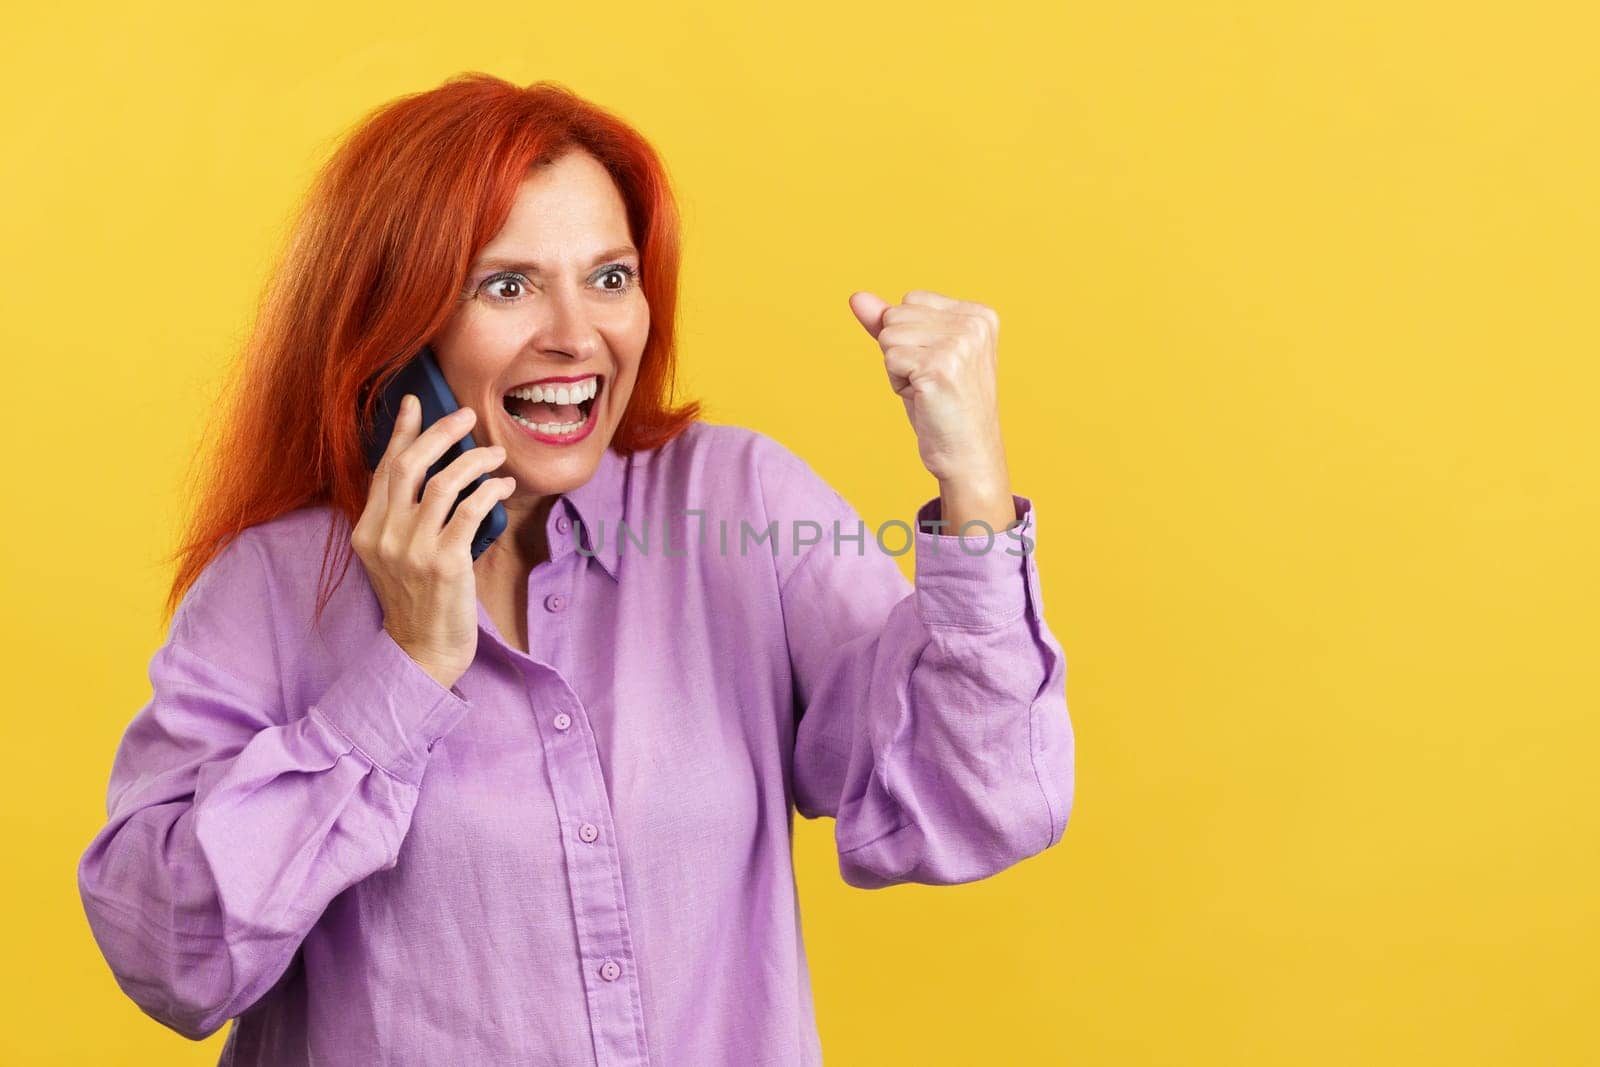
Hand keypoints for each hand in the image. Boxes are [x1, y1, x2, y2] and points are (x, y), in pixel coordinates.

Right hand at [350, 396, 513, 690]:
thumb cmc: (418, 600)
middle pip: (409, 466)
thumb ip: (401, 518)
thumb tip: (426, 470)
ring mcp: (413, 550)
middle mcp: (384, 536)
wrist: (423, 651)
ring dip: (474, 461)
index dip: (401, 433)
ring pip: (444, 483)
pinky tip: (501, 485)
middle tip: (467, 416)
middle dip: (439, 433)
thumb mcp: (395, 556)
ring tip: (495, 455)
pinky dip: (489, 491)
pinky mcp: (445, 562)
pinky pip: (471, 510)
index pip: (384, 470)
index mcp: (367, 531)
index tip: (415, 402)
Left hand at [849, 289, 1013, 529]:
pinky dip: (897, 382)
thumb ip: (890, 322)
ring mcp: (959, 343)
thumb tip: (856, 297)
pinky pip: (890, 358)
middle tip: (929, 382)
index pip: (911, 300)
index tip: (936, 366)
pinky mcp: (940, 366)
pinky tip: (923, 398)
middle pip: (896, 315)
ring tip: (926, 390)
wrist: (967, 455)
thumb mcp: (918, 354)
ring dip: (897, 368)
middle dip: (900, 351)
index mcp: (979, 314)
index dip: (910, 337)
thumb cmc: (943, 407)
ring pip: (888, 335)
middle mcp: (974, 323)